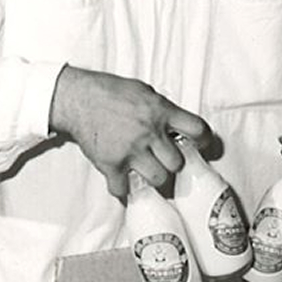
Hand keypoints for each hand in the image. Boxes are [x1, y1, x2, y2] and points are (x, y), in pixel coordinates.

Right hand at [49, 66, 211, 198]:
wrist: (77, 98)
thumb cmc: (110, 91)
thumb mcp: (144, 91)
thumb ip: (162, 109)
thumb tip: (176, 124)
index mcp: (160, 111)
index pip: (196, 129)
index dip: (204, 140)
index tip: (201, 145)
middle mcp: (149, 132)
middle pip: (177, 163)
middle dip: (172, 163)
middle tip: (164, 159)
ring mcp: (130, 150)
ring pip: (158, 179)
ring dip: (153, 177)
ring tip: (146, 170)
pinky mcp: (111, 164)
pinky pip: (123, 190)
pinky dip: (123, 189)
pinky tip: (122, 180)